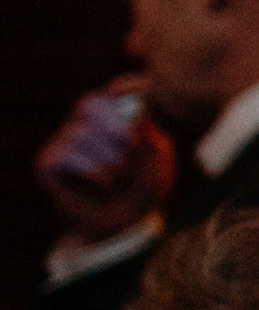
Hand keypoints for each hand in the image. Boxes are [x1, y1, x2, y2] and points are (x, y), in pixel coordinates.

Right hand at [37, 79, 168, 237]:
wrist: (128, 221)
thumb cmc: (146, 185)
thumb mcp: (157, 154)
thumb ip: (148, 126)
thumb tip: (130, 102)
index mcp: (115, 114)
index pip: (118, 88)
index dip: (129, 88)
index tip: (141, 106)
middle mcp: (87, 123)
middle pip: (90, 103)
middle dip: (114, 124)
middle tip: (131, 145)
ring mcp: (65, 140)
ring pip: (80, 132)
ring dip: (106, 155)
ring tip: (120, 173)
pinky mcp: (48, 161)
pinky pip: (64, 153)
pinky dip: (90, 169)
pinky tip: (104, 182)